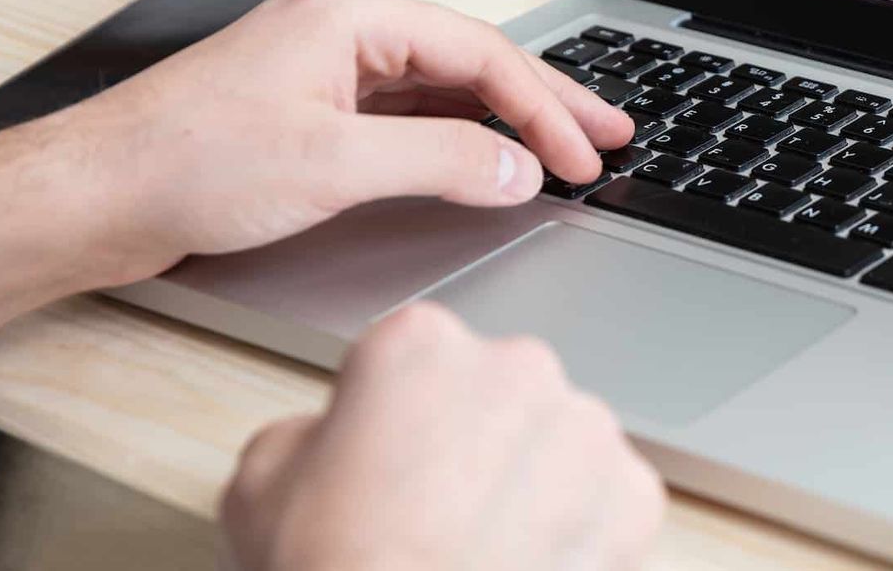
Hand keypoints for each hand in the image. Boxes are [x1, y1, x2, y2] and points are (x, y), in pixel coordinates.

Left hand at [0, 0, 632, 324]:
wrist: (92, 194)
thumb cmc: (186, 162)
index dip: (544, 111)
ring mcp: (328, 67)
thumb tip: (518, 169)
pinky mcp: (312, 108)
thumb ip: (442, 164)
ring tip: (566, 146)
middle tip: (611, 133)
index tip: (584, 158)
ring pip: (442, 88)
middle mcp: (346, 28)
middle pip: (473, 62)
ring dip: (504, 120)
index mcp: (355, 15)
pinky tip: (485, 160)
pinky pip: (406, 114)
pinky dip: (455, 138)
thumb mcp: (335, 166)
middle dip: (546, 101)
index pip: (482, 57)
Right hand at [220, 301, 664, 570]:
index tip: (392, 456)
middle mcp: (516, 365)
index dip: (401, 415)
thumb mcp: (260, 484)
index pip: (420, 357)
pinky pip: (610, 502)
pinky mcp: (632, 492)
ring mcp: (584, 427)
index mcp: (421, 344)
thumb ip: (312, 430)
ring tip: (484, 546)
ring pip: (561, 445)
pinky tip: (531, 563)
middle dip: (479, 443)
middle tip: (438, 512)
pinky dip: (582, 532)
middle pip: (501, 394)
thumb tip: (336, 438)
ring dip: (535, 485)